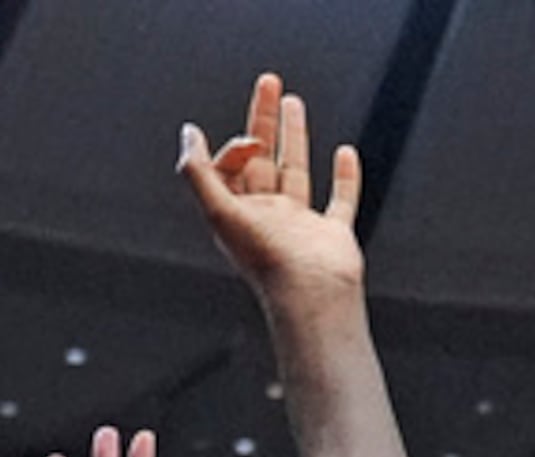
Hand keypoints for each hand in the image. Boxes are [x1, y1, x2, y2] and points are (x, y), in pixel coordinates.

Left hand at [181, 75, 363, 302]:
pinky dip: (345, 177)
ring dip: (294, 136)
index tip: (249, 144)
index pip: (233, 166)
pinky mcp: (333, 234)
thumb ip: (198, 171)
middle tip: (269, 83)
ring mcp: (302, 226)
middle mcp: (268, 217)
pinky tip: (344, 153)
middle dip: (263, 120)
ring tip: (293, 102)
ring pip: (295, 171)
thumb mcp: (219, 210)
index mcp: (240, 214)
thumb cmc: (266, 261)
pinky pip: (341, 200)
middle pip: (262, 159)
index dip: (237, 146)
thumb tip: (188, 133)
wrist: (311, 295)